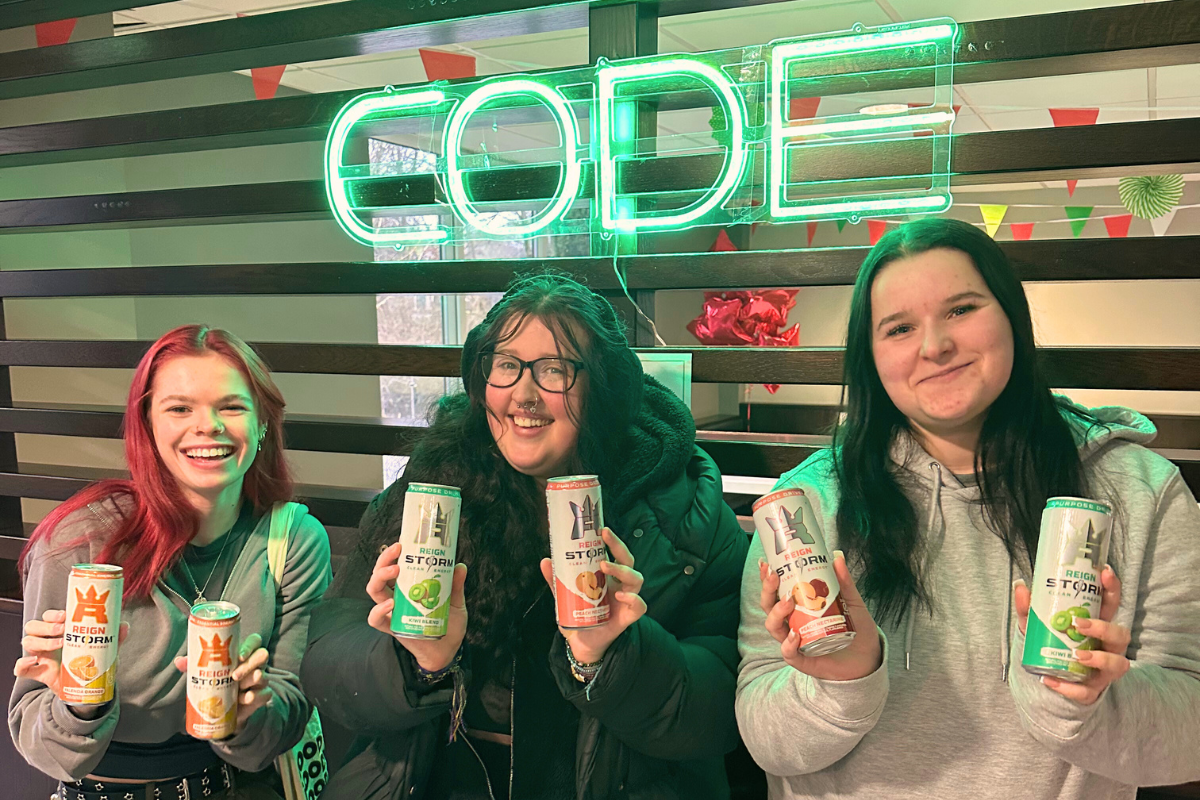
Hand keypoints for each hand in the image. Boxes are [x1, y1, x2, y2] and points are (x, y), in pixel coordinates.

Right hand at [15, 609, 129, 699]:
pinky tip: (35, 662)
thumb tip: (124, 625)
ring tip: (60, 644)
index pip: (49, 616)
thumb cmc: (90, 660)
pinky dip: (22, 664)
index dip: (53, 614)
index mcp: (59, 631)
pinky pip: (19, 668)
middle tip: (63, 628)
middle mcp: (45, 640)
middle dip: (47, 625)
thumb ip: (114, 637)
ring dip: (42, 641)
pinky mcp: (36, 672)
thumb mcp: (103, 648)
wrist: (84, 686)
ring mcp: (39, 656)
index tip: (66, 615)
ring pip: (27, 642)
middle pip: (34, 626)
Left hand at [174, 632, 272, 727]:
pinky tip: (244, 700)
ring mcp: (261, 679)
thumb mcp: (208, 673)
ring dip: (251, 682)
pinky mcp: (262, 695)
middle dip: (249, 665)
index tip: (238, 656)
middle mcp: (256, 664)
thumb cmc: (220, 683)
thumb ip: (195, 665)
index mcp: (244, 653)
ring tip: (239, 693)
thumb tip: (178, 661)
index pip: (254, 641)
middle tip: (234, 676)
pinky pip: (265, 694)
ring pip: (263, 675)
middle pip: (263, 655)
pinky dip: (255, 697)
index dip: (249, 646)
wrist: (230, 708)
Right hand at [365, 541, 466, 672]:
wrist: (446, 651)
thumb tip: (460, 566)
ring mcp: (392, 611)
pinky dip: (379, 610)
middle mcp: (396, 596)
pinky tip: (391, 603)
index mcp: (409, 586)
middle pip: (380, 573)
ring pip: (374, 590)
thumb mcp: (455, 602)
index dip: (394, 553)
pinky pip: (375, 619)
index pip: (395, 565)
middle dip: (384, 559)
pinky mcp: (392, 628)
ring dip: (380, 577)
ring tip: (395, 570)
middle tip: (398, 551)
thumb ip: (455, 586)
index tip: (402, 541)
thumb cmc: (448, 624)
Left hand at [540, 527, 645, 664]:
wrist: (581, 643)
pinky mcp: (628, 617)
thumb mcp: (563, 597)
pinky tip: (621, 596)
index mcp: (606, 576)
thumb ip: (556, 581)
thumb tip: (545, 561)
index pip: (614, 553)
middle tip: (605, 536)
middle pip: (628, 560)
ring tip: (605, 566)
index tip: (601, 528)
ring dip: (622, 569)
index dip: (612, 540)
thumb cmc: (577, 617)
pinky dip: (634, 599)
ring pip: (636, 579)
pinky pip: (640, 606)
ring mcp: (626, 600)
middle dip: (618, 546)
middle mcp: (619, 584)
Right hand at [758, 551, 881, 680]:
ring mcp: (795, 640)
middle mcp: (792, 622)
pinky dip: (788, 643)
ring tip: (788, 601)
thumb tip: (837, 557)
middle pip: (769, 606)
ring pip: (773, 626)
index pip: (777, 590)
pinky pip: (788, 652)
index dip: (768, 578)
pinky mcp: (802, 659)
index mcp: (799, 606)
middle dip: (767, 591)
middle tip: (774, 577)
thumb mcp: (852, 601)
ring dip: (776, 612)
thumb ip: (844, 582)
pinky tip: (795, 634)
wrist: (868, 657)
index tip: (767, 564)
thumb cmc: (856, 628)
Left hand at [1014, 565, 1129, 704]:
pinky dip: (1069, 688)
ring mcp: (1103, 670)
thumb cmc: (1053, 644)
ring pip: (1118, 664)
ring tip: (1077, 656)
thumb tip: (1020, 585)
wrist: (1051, 677)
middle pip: (1121, 634)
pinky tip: (1050, 680)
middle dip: (1103, 628)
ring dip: (1099, 659)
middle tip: (1079, 623)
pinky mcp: (1092, 690)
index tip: (1106, 572)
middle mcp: (1107, 646)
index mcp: (1097, 624)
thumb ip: (1029, 607)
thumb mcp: (1037, 624)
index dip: (1112, 588)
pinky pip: (1087, 692)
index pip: (1111, 604)